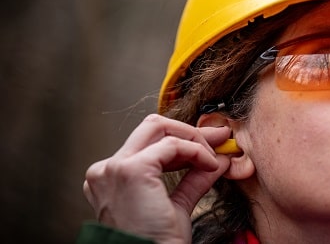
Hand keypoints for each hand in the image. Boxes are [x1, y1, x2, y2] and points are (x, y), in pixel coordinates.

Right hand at [83, 114, 230, 243]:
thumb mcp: (176, 206)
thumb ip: (192, 180)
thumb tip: (217, 160)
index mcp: (111, 178)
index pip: (149, 143)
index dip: (183, 140)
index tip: (211, 144)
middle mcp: (106, 169)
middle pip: (151, 128)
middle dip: (189, 131)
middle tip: (218, 138)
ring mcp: (115, 168)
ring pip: (159, 127)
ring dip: (193, 138)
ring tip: (214, 156)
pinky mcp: (131, 170)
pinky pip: (172, 145)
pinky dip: (196, 150)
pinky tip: (209, 164)